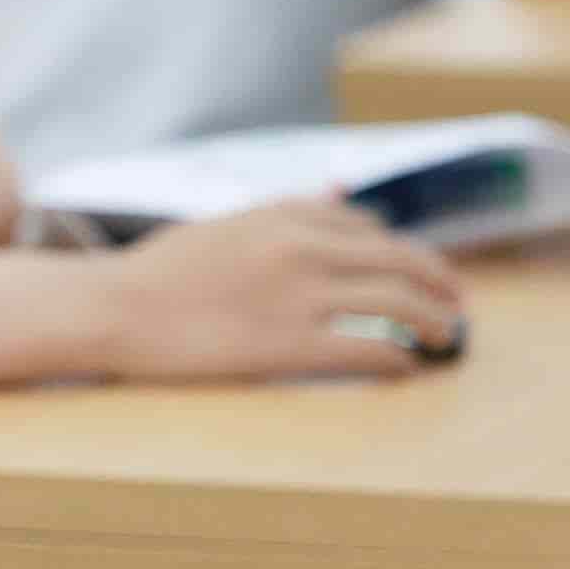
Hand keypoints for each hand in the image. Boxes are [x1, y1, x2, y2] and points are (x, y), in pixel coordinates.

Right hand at [99, 198, 465, 381]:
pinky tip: (405, 367)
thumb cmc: (157, 271)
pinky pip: (369, 350)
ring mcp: (299, 296)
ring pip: (400, 304)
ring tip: (446, 338)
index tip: (419, 271)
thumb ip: (280, 216)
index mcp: (282, 214)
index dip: (403, 251)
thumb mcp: (223, 224)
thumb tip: (339, 201)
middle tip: (456, 304)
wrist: (113, 307)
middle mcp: (301, 247)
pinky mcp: (290, 345)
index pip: (367, 227)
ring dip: (436, 322)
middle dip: (441, 283)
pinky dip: (399, 359)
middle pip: (401, 261)